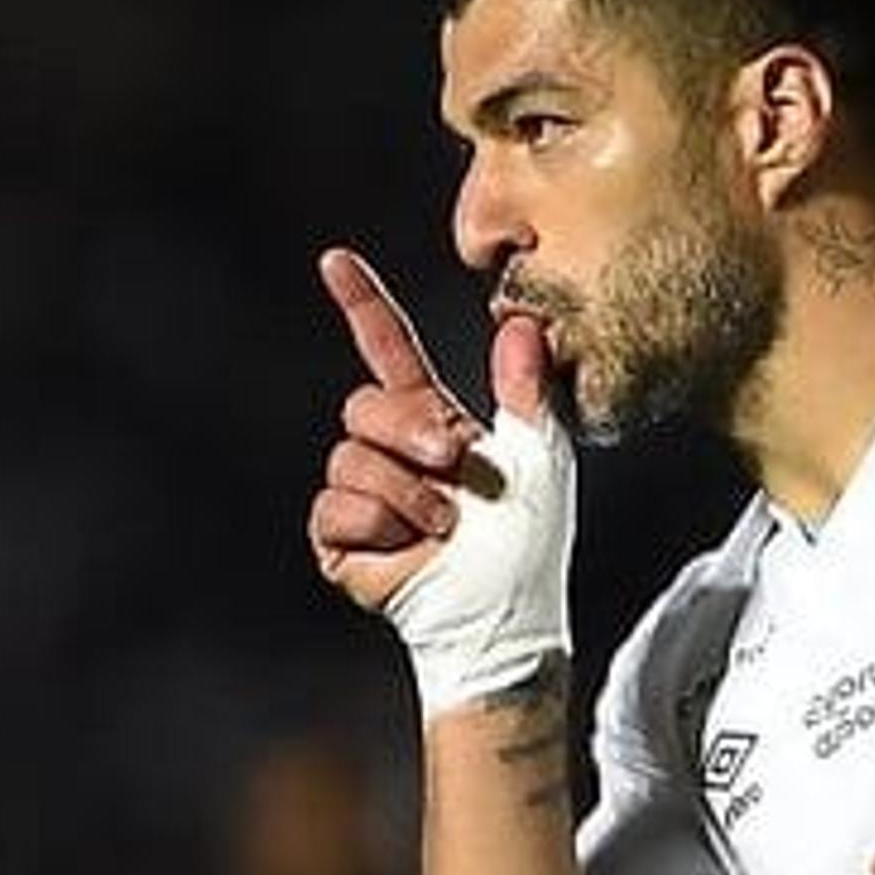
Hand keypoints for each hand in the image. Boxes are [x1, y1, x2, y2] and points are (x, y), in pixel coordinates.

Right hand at [307, 247, 575, 708]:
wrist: (504, 615)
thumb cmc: (526, 543)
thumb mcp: (539, 458)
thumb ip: (526, 391)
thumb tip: (520, 323)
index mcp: (431, 419)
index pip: (388, 349)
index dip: (362, 304)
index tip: (336, 260)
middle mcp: (388, 449)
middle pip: (363, 403)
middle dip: (411, 430)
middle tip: (454, 464)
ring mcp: (359, 492)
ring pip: (349, 457)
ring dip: (407, 492)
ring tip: (444, 526)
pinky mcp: (337, 536)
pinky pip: (335, 508)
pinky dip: (380, 526)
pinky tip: (411, 548)